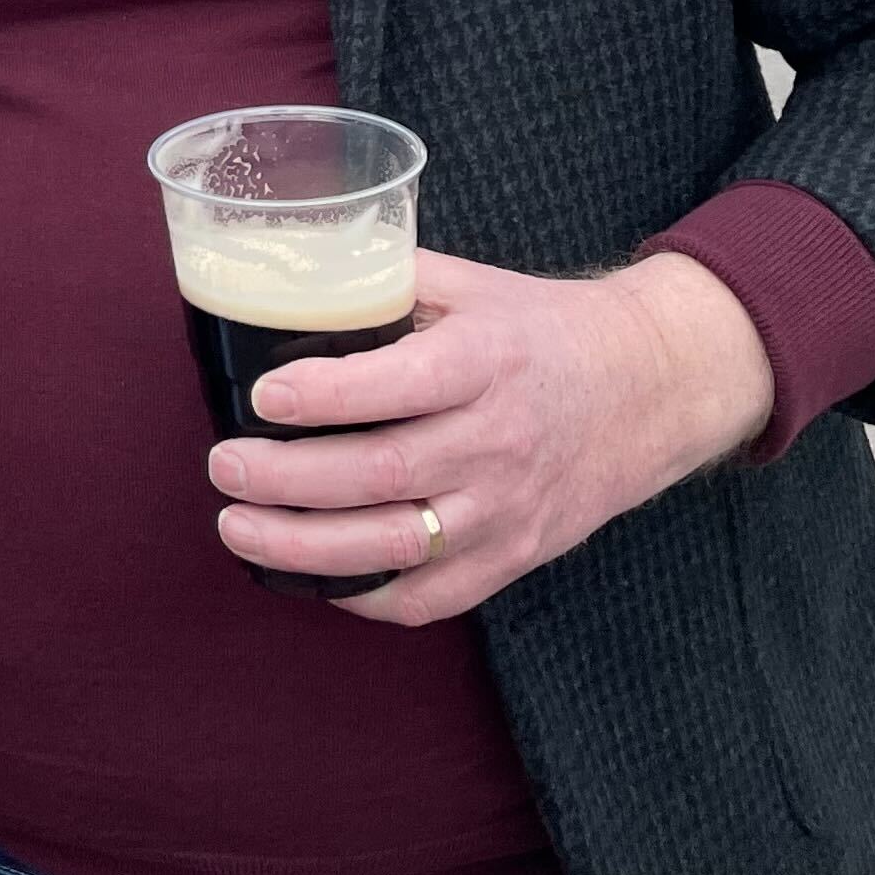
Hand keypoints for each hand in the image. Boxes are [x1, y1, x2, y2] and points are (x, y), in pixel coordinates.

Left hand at [206, 249, 771, 627]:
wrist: (650, 387)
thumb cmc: (542, 328)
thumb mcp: (472, 284)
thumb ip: (387, 281)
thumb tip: (289, 277)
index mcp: (486, 360)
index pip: (399, 386)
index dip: (324, 395)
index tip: (261, 397)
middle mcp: (500, 439)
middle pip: (383, 473)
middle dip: (288, 479)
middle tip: (223, 467)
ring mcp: (509, 508)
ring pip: (398, 544)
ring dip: (307, 547)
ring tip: (238, 528)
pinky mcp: (516, 555)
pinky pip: (433, 596)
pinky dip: (366, 595)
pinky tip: (312, 577)